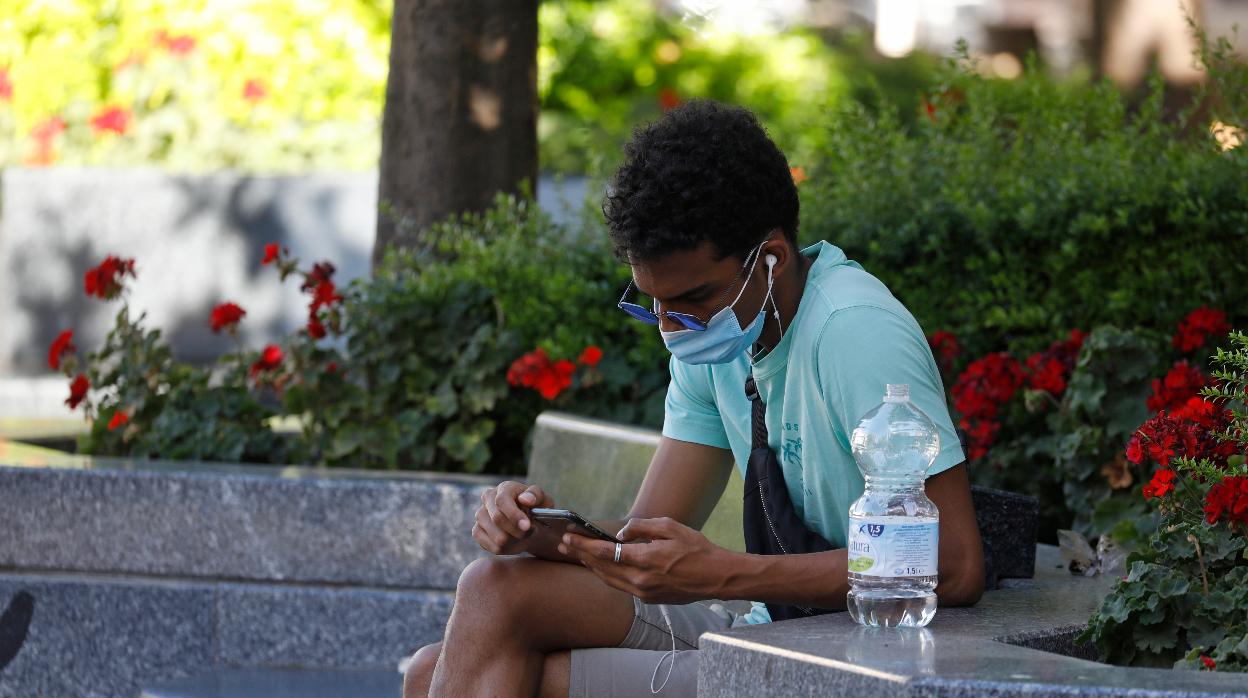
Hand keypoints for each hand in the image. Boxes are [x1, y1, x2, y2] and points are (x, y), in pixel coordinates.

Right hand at [471, 481, 553, 555]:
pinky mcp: (477, 531)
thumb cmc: (537, 509)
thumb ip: (536, 496)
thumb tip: (525, 499)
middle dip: (517, 530)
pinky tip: (514, 542)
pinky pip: (490, 546)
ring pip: (496, 536)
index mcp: (504, 488)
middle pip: (497, 519)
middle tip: (531, 533)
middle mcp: (488, 499)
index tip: (526, 526)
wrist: (531, 524)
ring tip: (524, 536)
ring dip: (514, 541)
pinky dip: (506, 549)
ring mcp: (480, 515)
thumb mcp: (544, 500)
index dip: (513, 515)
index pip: (502, 501)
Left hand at [559, 517, 728, 603]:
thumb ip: (640, 527)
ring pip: (608, 579)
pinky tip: (601, 567)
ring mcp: (643, 593)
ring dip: (591, 567)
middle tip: (564, 545)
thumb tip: (619, 532)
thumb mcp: (670, 527)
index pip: (603, 553)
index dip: (582, 545)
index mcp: (644, 560)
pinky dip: (607, 575)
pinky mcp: (648, 599)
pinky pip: (620, 586)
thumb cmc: (696, 548)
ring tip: (577, 555)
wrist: (716, 577)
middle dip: (580, 555)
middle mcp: (640, 580)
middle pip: (600, 568)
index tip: (568, 537)